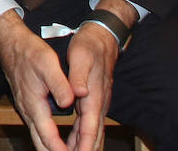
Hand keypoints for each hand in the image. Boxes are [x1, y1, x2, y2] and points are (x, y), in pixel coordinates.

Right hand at [0, 10, 73, 150]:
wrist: (10, 43)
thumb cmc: (29, 51)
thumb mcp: (47, 63)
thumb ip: (59, 84)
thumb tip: (70, 102)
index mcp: (34, 104)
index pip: (48, 137)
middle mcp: (28, 110)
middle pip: (41, 143)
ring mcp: (27, 108)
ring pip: (39, 137)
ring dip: (52, 149)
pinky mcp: (28, 105)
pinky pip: (38, 129)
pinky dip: (49, 140)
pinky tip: (58, 143)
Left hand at [63, 22, 118, 150]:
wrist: (101, 38)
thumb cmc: (89, 47)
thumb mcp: (81, 56)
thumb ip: (79, 76)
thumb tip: (79, 93)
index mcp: (94, 95)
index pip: (90, 126)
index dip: (85, 143)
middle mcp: (98, 103)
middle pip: (93, 134)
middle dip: (86, 150)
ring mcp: (97, 103)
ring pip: (92, 131)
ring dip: (84, 146)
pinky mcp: (94, 101)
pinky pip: (89, 124)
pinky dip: (84, 136)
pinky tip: (76, 143)